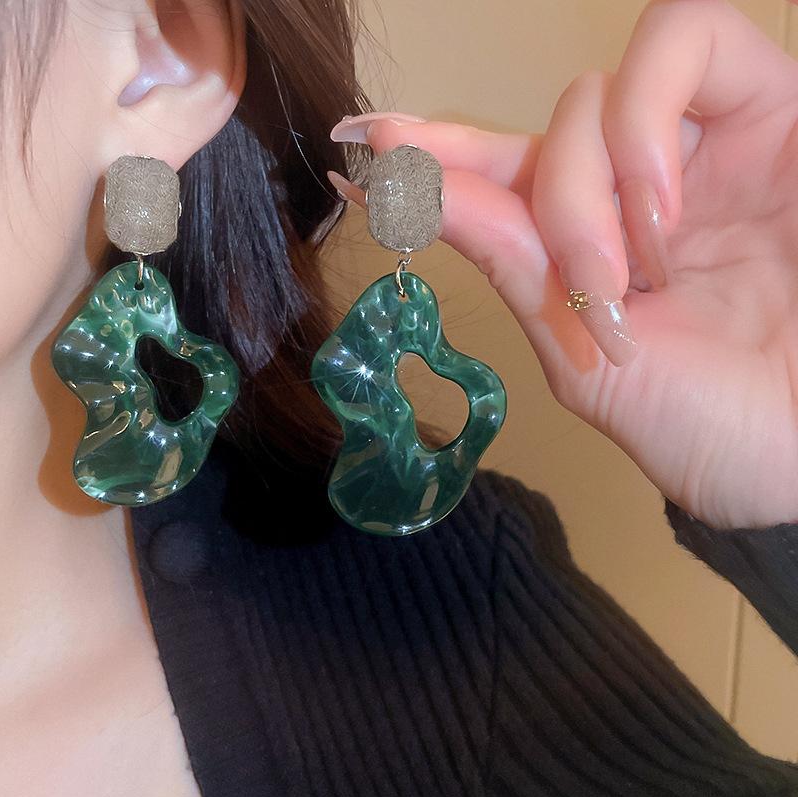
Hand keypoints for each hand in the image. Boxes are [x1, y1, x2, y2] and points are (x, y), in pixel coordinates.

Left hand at [328, 0, 797, 529]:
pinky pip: (688, 46)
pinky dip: (645, 122)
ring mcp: (698, 151)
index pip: (500, 181)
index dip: (435, 157)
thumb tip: (423, 196)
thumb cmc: (708, 429)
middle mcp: (633, 194)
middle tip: (589, 291)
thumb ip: (515, 272)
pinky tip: (661, 206)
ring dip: (588, 179)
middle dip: (547, 209)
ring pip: (596, 94)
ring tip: (635, 263)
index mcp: (588, 252)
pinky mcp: (767, 115)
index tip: (361, 145)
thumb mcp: (585, 363)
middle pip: (544, 135)